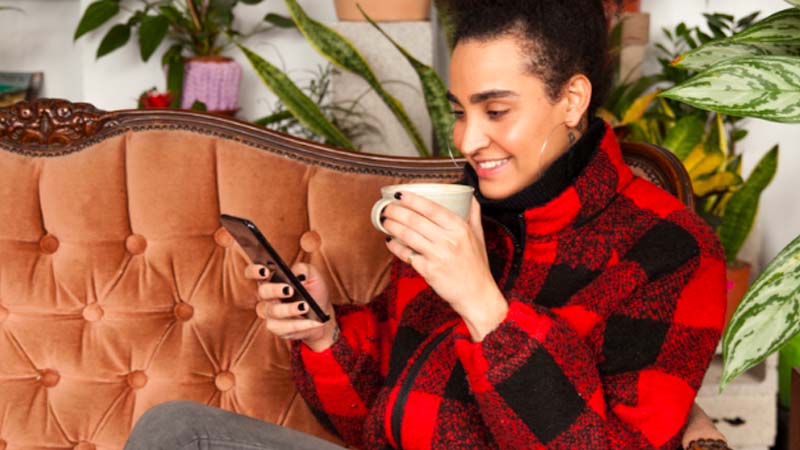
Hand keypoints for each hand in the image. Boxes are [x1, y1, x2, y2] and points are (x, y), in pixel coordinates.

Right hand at [245, 262, 337, 351]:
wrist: (322, 314)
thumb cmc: (313, 291)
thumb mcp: (312, 275)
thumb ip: (304, 270)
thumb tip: (299, 276)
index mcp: (270, 279)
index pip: (253, 272)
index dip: (254, 271)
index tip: (265, 271)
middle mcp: (266, 297)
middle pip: (263, 292)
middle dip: (275, 290)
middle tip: (289, 290)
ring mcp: (270, 314)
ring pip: (273, 311)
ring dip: (289, 309)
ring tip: (305, 306)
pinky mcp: (277, 328)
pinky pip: (285, 328)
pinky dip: (301, 324)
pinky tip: (313, 321)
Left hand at [382, 193, 507, 340]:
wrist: (477, 295)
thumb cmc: (477, 266)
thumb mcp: (479, 236)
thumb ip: (473, 214)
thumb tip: (470, 195)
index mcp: (460, 228)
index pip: (432, 208)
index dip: (413, 199)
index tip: (400, 194)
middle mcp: (449, 240)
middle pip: (416, 220)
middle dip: (396, 211)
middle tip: (386, 207)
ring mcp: (438, 256)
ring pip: (408, 235)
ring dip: (392, 226)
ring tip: (384, 221)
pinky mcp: (429, 271)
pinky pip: (407, 255)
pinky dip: (396, 247)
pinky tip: (390, 241)